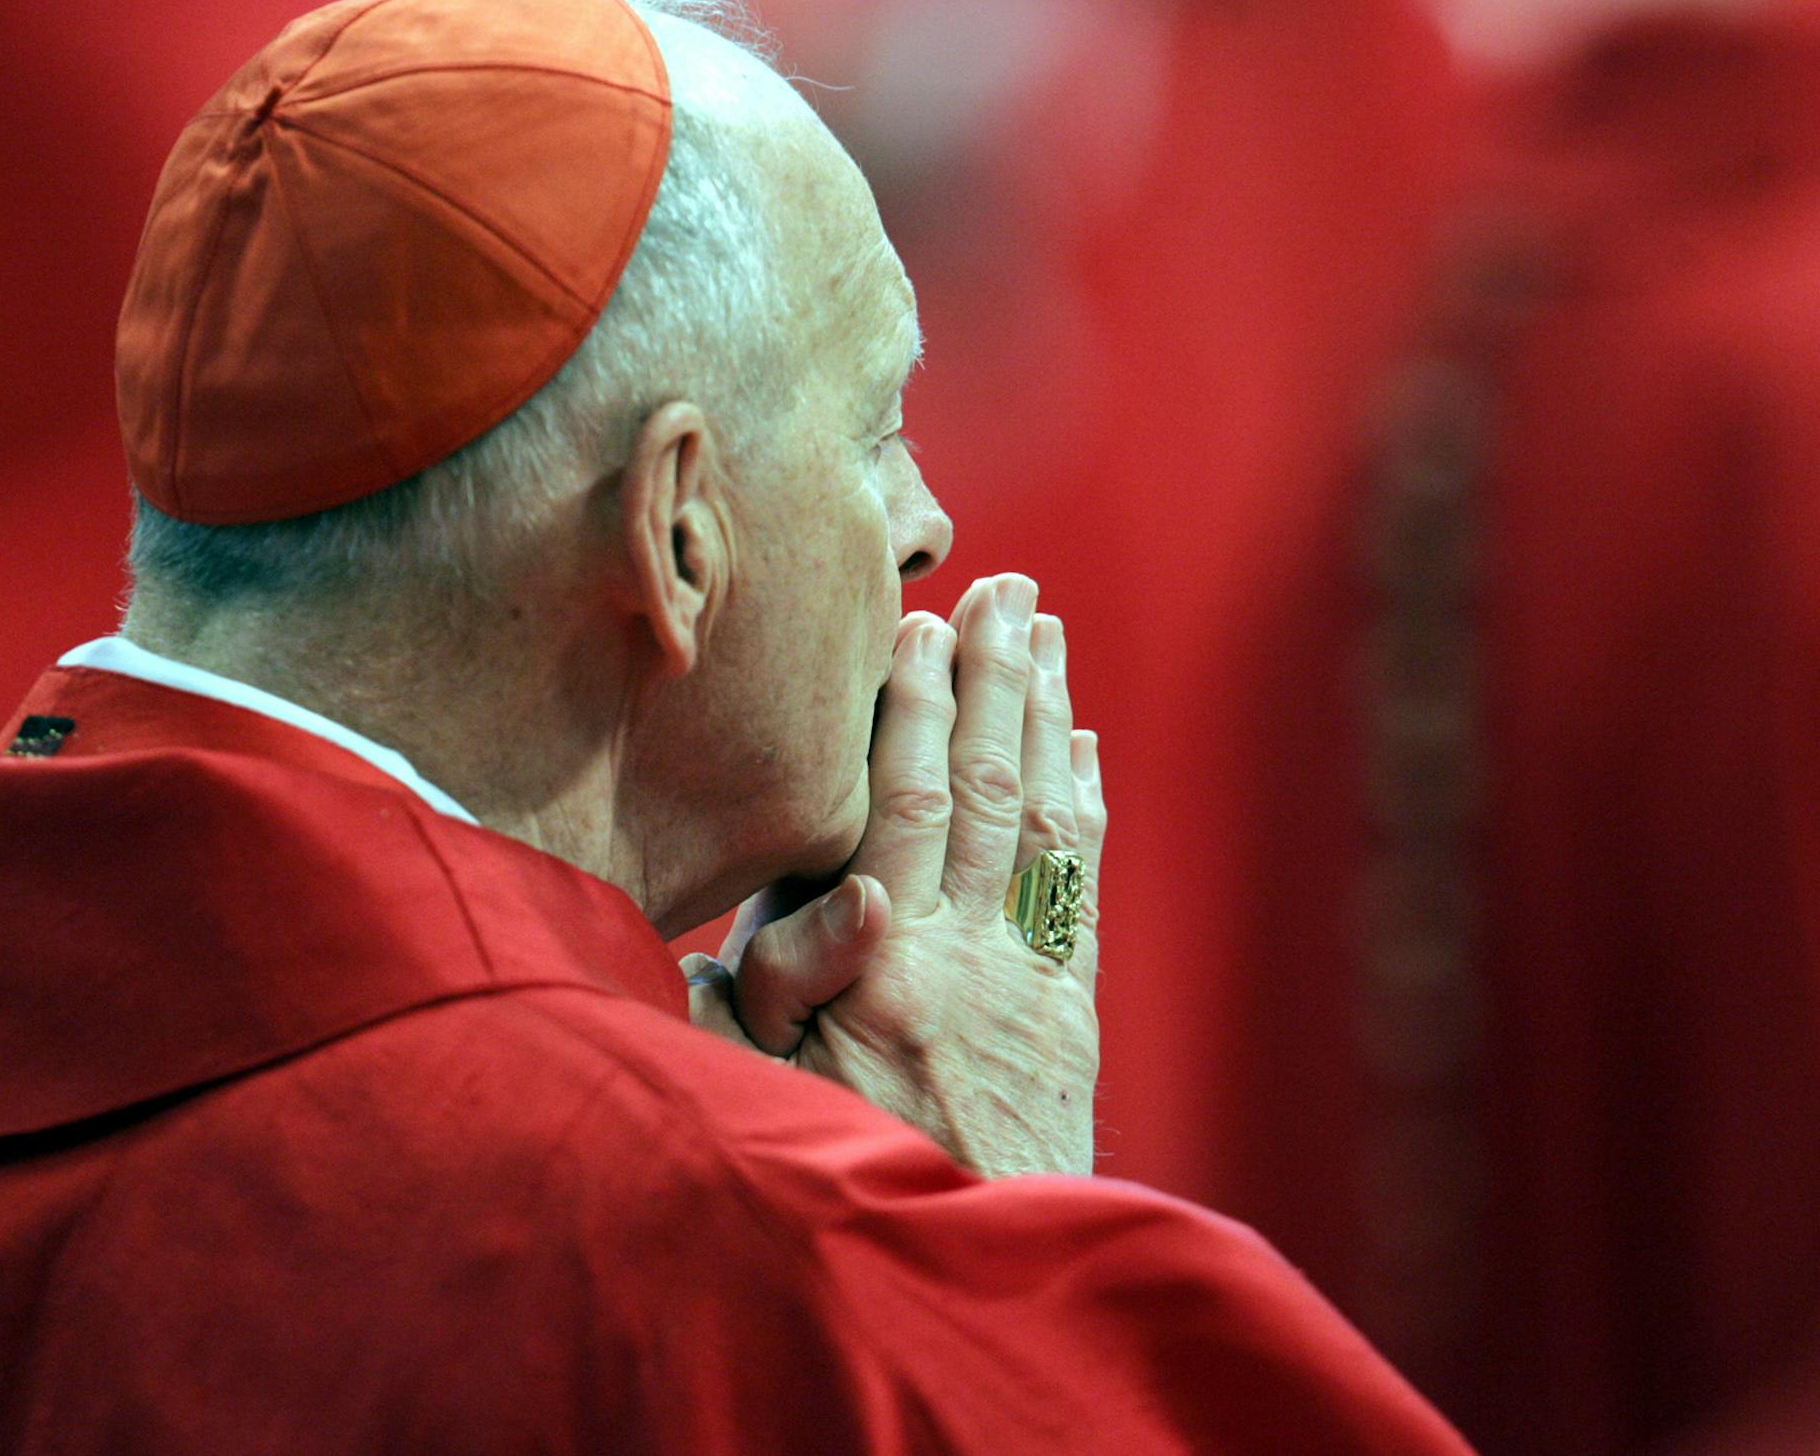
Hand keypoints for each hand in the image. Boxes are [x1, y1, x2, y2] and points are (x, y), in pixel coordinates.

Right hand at [685, 574, 1105, 1176]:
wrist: (965, 1260)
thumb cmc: (837, 1166)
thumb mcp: (768, 1085)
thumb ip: (785, 984)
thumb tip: (860, 888)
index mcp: (885, 969)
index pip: (899, 804)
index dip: (912, 709)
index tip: (920, 628)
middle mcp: (969, 956)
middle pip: (982, 786)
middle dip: (995, 680)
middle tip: (1005, 591)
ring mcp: (1031, 978)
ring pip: (1041, 817)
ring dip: (1046, 717)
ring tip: (1046, 633)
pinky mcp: (1070, 1008)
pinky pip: (1080, 883)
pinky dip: (1083, 804)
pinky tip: (1084, 745)